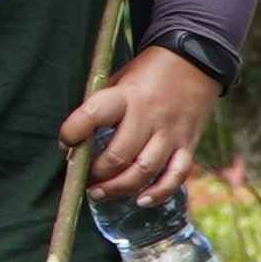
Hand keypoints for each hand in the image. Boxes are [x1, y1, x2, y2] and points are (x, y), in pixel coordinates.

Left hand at [59, 46, 222, 212]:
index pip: (92, 115)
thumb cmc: (147, 74)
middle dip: (97, 174)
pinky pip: (176, 176)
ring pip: (145, 170)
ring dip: (119, 188)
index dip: (72, 132)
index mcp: (125, 96)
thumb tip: (74, 142)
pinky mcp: (188, 144)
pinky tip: (141, 200)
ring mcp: (171, 133)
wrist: (195, 61)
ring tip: (99, 193)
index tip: (64, 144)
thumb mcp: (118, 79)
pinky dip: (159, 193)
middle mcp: (149, 116)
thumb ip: (100, 107)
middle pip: (120, 155)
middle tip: (85, 180)